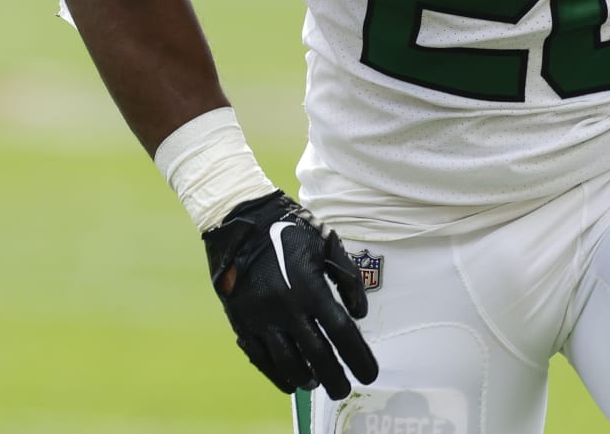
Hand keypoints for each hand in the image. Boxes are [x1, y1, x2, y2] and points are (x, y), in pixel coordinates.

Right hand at [202, 191, 379, 398]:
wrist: (239, 220)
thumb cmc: (288, 227)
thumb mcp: (326, 243)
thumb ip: (347, 278)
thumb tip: (359, 313)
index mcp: (309, 288)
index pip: (341, 332)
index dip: (358, 357)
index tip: (370, 374)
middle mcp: (285, 309)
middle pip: (316, 355)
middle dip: (334, 378)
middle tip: (344, 391)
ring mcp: (260, 318)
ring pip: (286, 363)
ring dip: (305, 378)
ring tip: (317, 382)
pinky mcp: (241, 322)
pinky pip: (260, 358)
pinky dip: (276, 374)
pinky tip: (290, 379)